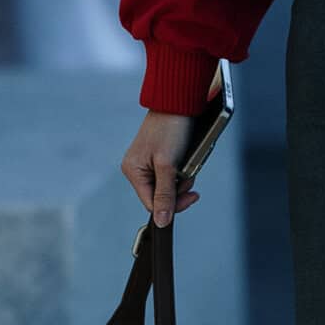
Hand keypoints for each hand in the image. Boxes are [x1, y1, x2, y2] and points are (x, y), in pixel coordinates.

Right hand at [121, 107, 203, 227]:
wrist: (178, 103)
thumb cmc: (170, 128)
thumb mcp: (168, 165)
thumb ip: (165, 194)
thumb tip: (161, 221)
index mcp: (133, 171)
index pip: (151, 204)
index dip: (172, 205)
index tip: (191, 196)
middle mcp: (137, 169)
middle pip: (160, 195)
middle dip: (178, 190)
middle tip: (189, 178)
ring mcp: (147, 163)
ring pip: (167, 185)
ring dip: (182, 180)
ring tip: (189, 165)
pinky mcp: (159, 156)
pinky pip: (171, 173)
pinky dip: (181, 171)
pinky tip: (187, 159)